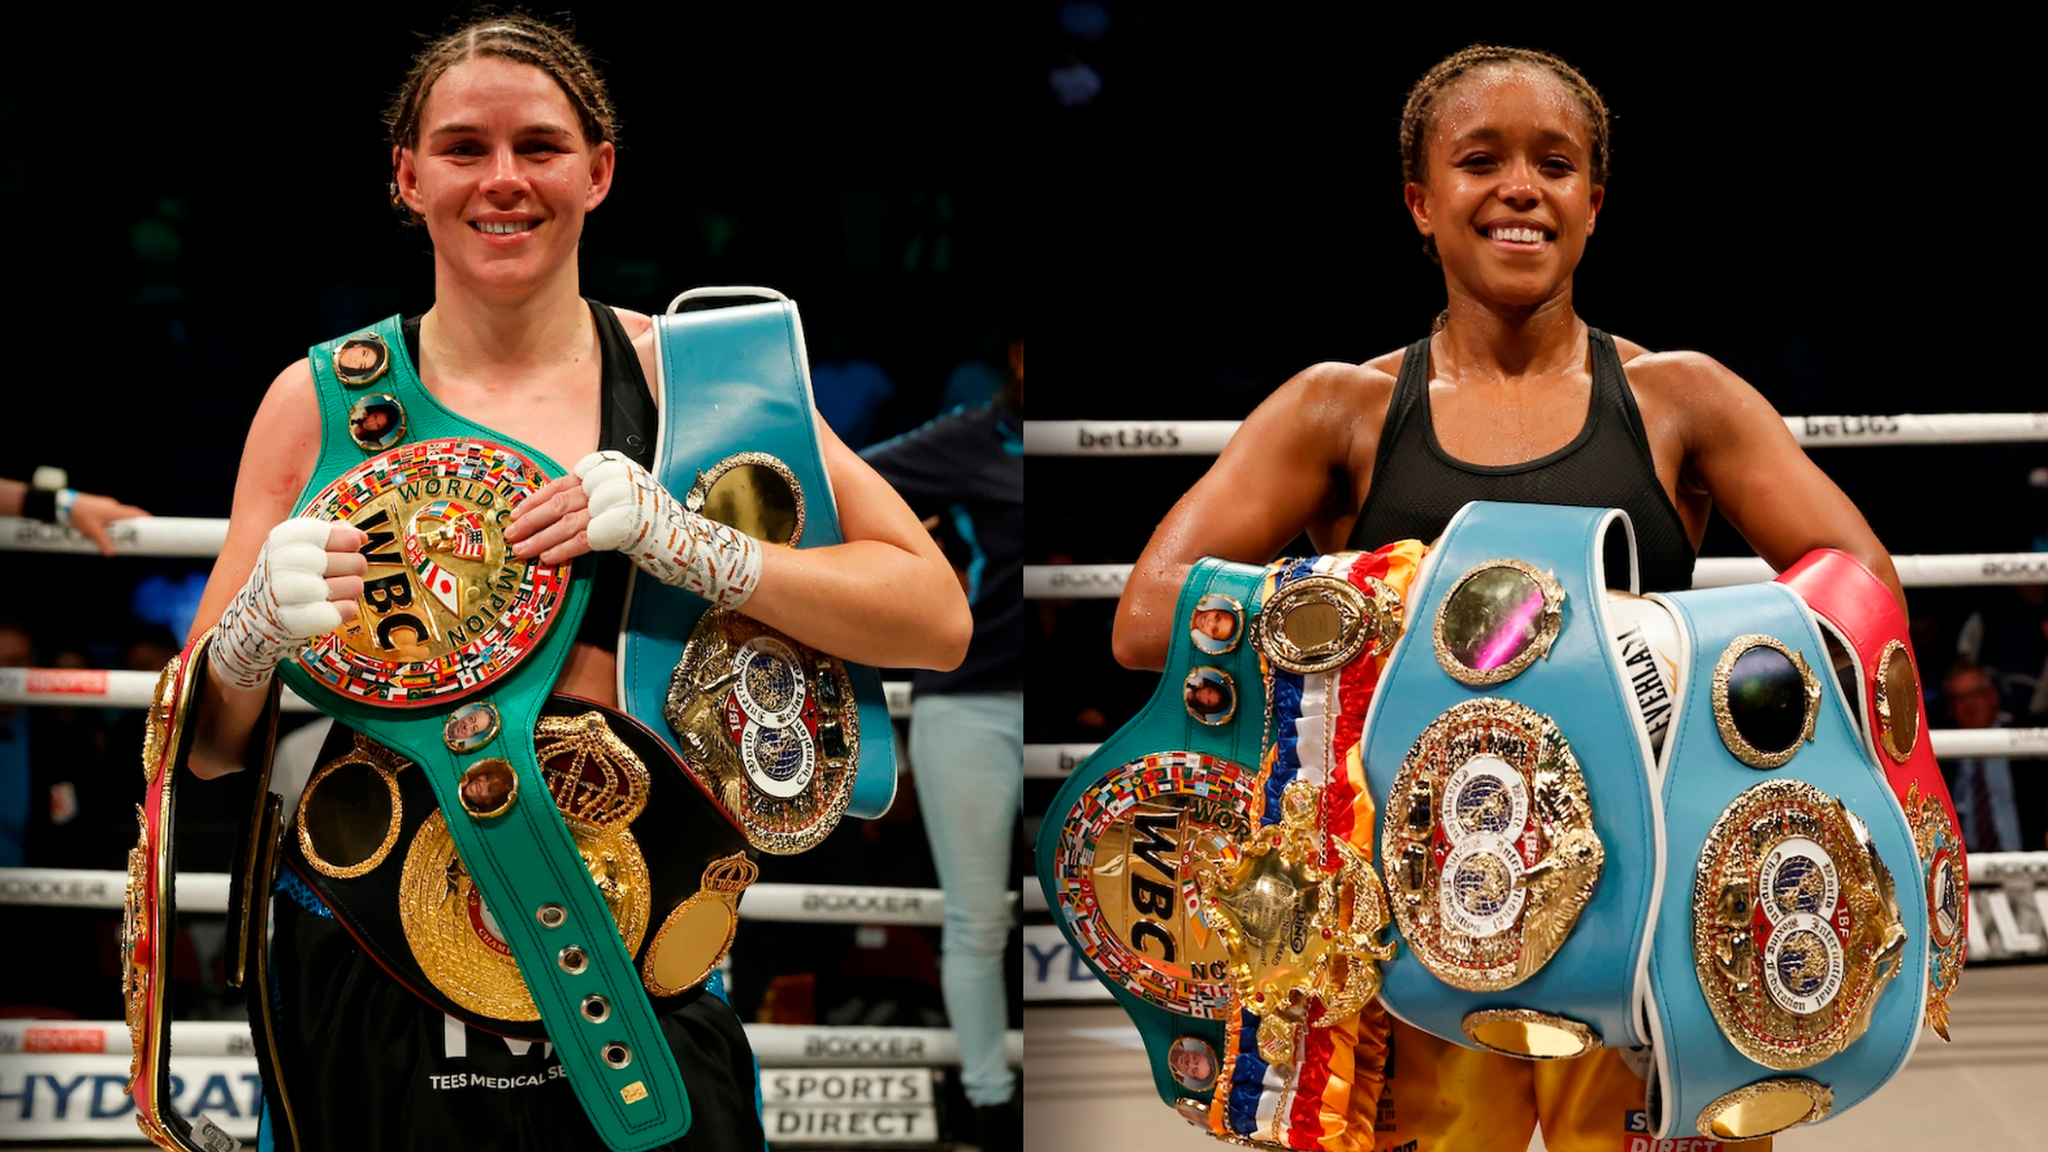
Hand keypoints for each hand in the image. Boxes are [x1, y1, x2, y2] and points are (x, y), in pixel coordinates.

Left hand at [65, 491, 150, 555]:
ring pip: (118, 514)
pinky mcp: (97, 504)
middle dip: (134, 524)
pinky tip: (105, 528)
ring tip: (119, 534)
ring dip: (121, 523)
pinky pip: (110, 513)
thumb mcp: (92, 531)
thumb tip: (110, 554)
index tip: (153, 524)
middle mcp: (113, 506)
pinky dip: (112, 521)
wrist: (63, 503)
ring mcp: (105, 504)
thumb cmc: (80, 515)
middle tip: (137, 534)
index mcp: (115, 511)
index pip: (136, 513)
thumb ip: (103, 542)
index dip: (146, 518)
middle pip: (129, 514)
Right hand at [208, 519, 366, 689]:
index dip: (347, 539)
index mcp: (283, 539)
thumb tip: (360, 536)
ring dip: (352, 587)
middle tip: (348, 569)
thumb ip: (332, 532)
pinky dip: (347, 608)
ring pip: (354, 586)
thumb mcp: (301, 544)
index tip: (354, 543)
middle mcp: (284, 564)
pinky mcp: (301, 619)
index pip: (328, 533)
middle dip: (356, 565)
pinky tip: (336, 605)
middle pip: (351, 560)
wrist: (259, 612)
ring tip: (339, 588)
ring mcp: (291, 593)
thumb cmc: (288, 572)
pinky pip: (345, 610)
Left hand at [510, 451, 762, 607]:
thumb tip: (544, 509)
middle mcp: (614, 479)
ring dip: (539, 539)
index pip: (563, 482)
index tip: (517, 512)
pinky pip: (582, 540)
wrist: (689, 542)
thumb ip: (588, 496)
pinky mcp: (621, 526)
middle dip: (531, 520)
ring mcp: (619, 502)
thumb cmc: (651, 522)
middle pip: (560, 501)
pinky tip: (547, 559)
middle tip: (511, 534)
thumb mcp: (618, 497)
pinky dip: (561, 550)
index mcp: (610, 465)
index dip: (536, 499)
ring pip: (566, 522)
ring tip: (521, 551)